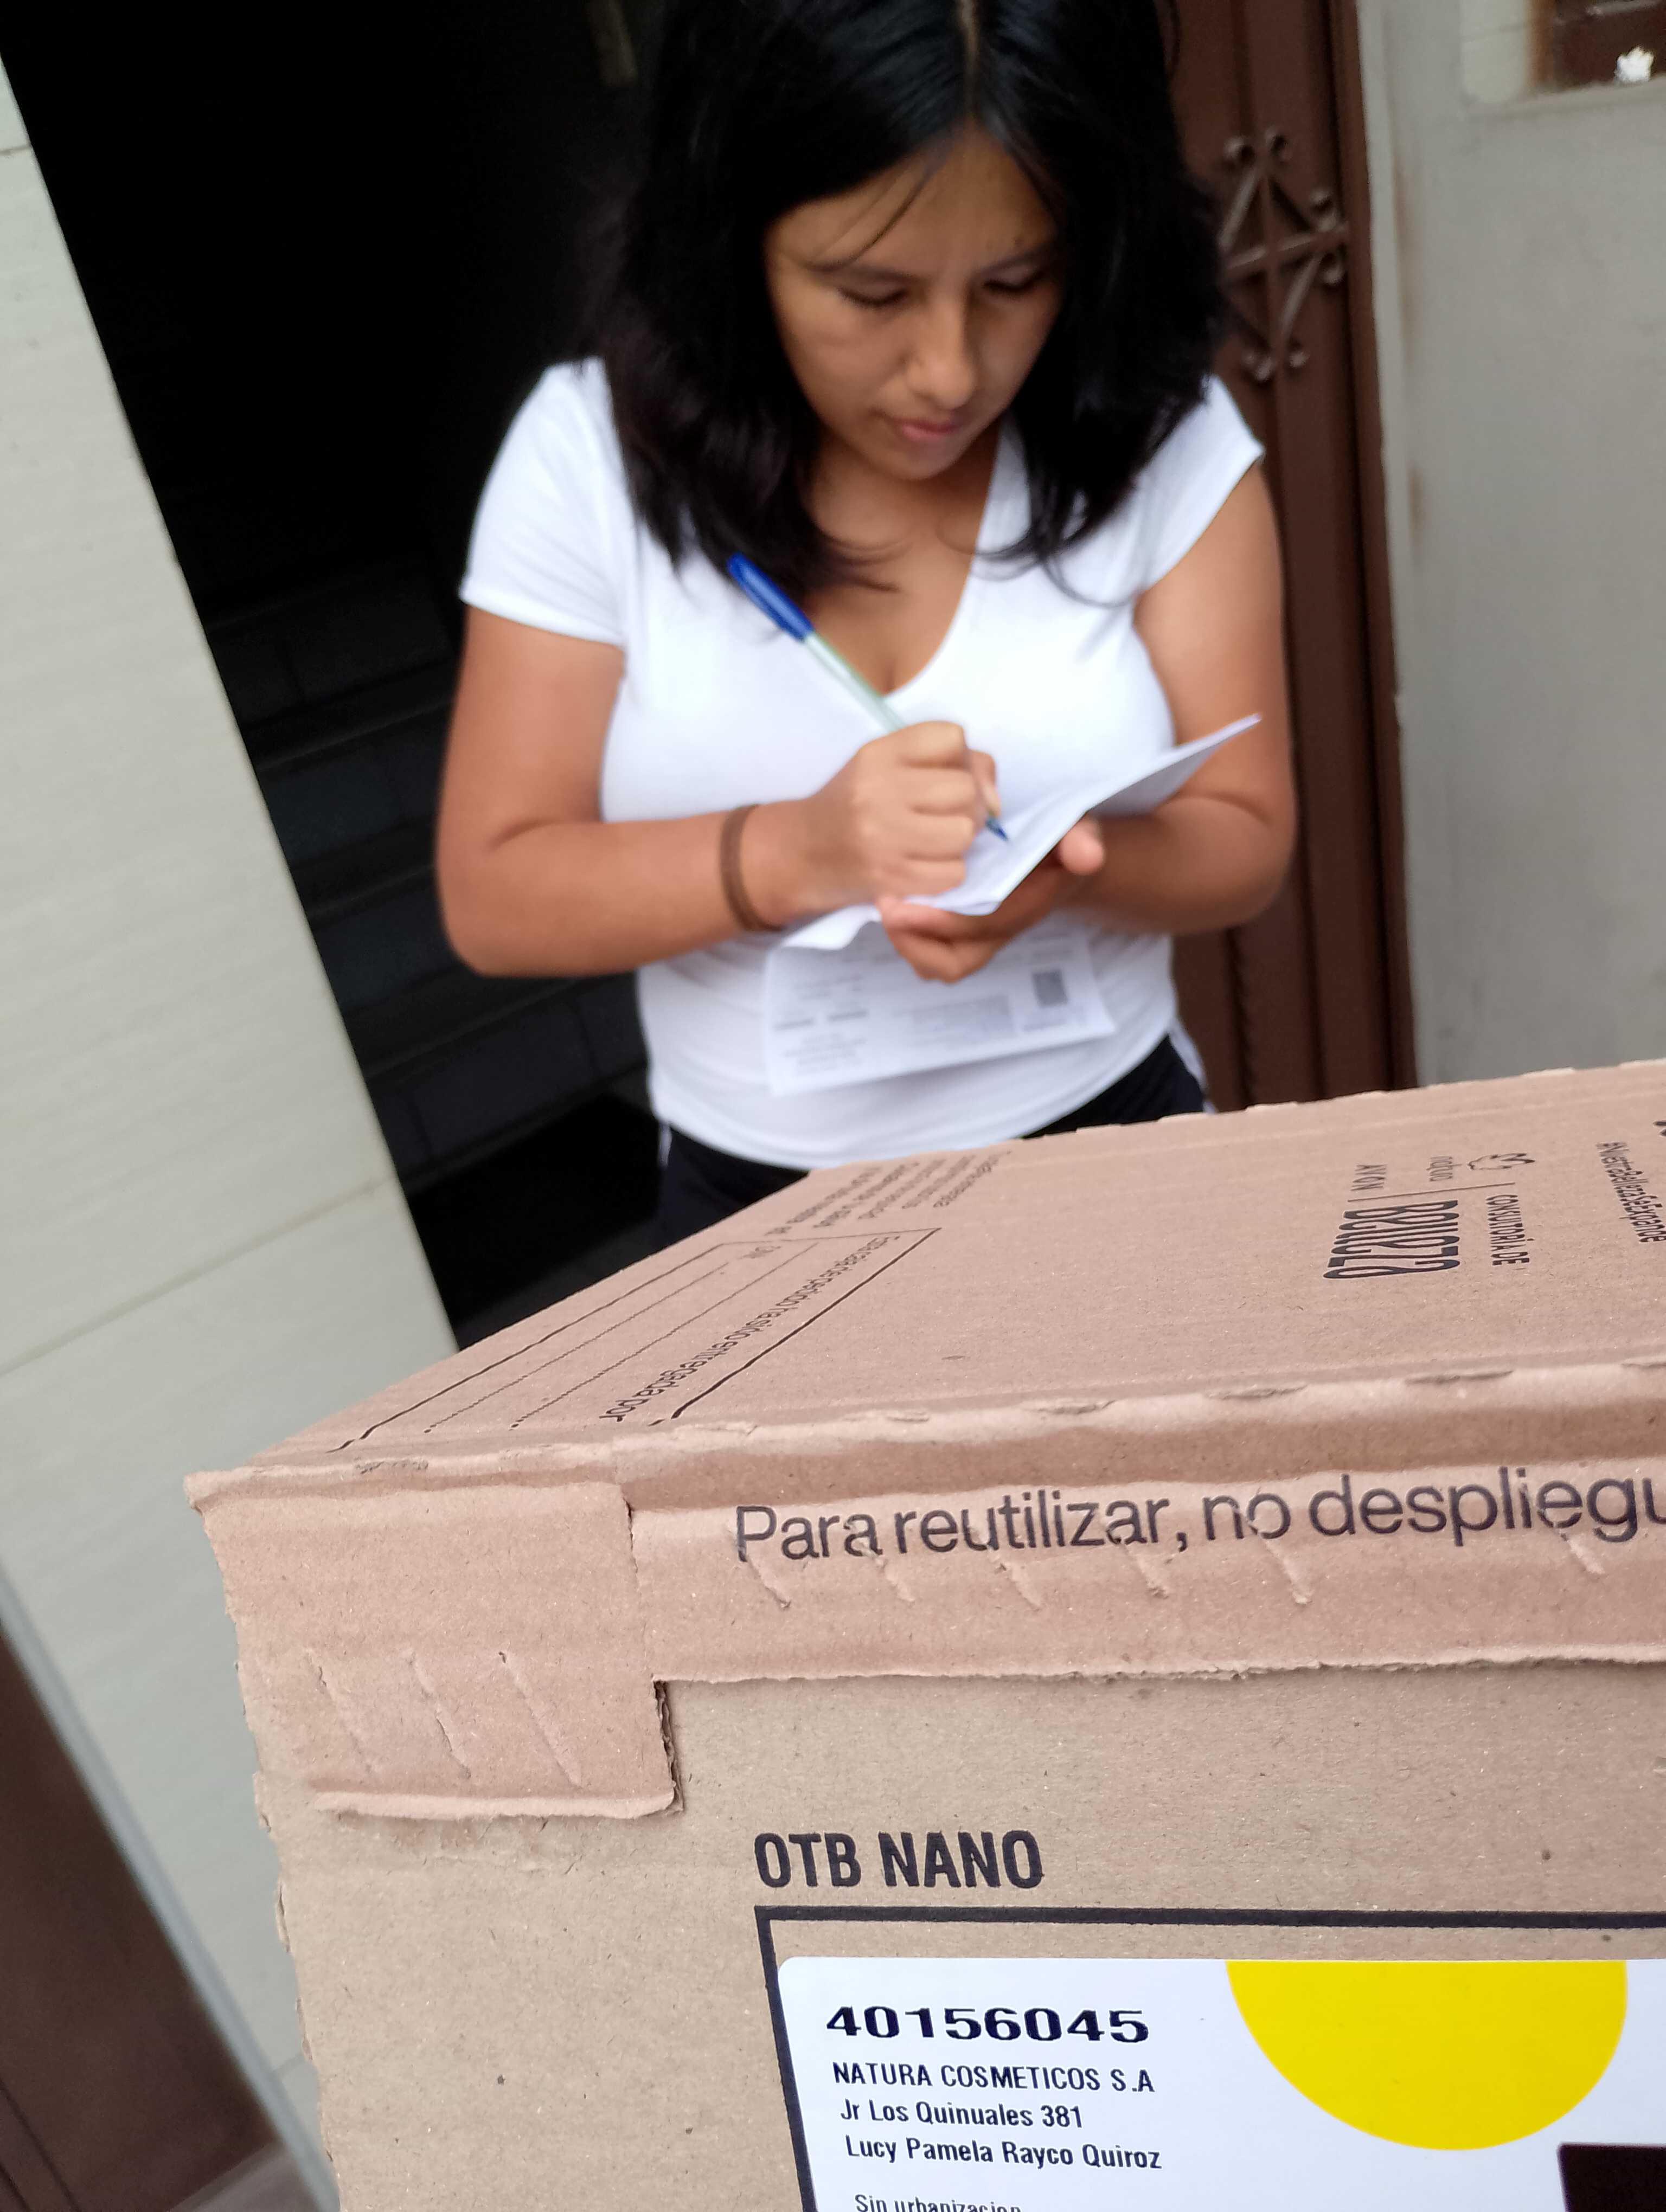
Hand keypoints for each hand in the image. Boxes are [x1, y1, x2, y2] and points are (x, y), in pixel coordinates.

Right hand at [791, 721, 1000, 910]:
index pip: (951, 737)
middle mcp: (879, 790)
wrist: (801, 854)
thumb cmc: (852, 806)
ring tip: (936, 841)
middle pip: (966, 789)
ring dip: (960, 841)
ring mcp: (883, 836)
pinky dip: (947, 873)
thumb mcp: (886, 767)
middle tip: (946, 816)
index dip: (961, 759)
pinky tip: (924, 866)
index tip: (945, 776)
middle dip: (969, 805)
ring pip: (964, 832)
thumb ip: (945, 762)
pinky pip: (953, 873)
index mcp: (878, 754)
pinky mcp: (889, 877)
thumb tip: (995, 796)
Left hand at [877, 817, 1105, 982]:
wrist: (1060, 856)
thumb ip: (1081, 840)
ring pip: (935, 963)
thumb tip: (1086, 855)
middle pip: (950, 963)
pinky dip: (908, 936)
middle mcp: (997, 933)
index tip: (899, 907)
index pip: (980, 928)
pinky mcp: (958, 931)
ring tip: (882, 905)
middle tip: (883, 905)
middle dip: (915, 940)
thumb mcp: (1075, 832)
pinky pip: (929, 951)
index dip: (939, 922)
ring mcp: (976, 937)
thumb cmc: (1059, 842)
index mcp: (1024, 909)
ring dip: (907, 942)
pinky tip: (891, 901)